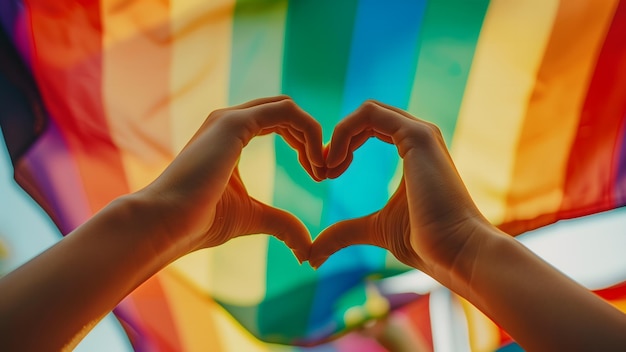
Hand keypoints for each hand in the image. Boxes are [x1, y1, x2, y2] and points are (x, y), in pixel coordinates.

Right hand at [140, 96, 323, 261]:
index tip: (317, 174)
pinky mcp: (234, 122)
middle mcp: (230, 121)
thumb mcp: (252, 218)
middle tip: (324, 172)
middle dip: (312, 138)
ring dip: (314, 136)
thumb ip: (280, 223)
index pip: (279, 123)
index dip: (304, 145)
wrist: (167, 224)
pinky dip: (309, 132)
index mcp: (231, 136)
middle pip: (286, 113)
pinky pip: (286, 111)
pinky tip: (314, 163)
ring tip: (320, 170)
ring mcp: (230, 118)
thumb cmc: (200, 222)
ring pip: (288, 108)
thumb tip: (306, 248)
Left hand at [310, 100, 487, 277]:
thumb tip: (313, 255)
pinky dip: (343, 133)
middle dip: (336, 140)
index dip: (341, 146)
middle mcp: (419, 136)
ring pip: (366, 111)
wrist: (456, 252)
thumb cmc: (425, 243)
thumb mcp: (375, 229)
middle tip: (320, 171)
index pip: (369, 128)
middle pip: (366, 117)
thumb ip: (346, 232)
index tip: (325, 175)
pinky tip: (335, 163)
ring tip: (326, 169)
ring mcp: (420, 133)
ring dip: (337, 136)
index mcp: (413, 151)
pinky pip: (370, 114)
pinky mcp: (418, 135)